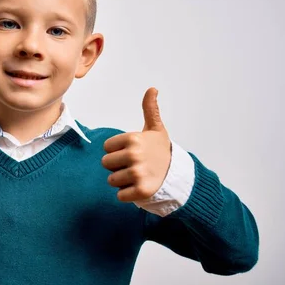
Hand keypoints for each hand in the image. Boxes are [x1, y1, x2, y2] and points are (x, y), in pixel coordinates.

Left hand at [101, 87, 171, 201]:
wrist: (178, 175)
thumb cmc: (161, 151)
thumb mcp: (156, 129)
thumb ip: (150, 109)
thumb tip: (152, 89)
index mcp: (133, 139)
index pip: (106, 148)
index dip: (117, 151)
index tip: (132, 152)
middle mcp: (134, 155)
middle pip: (106, 164)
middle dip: (117, 167)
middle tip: (134, 166)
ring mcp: (137, 174)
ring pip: (111, 180)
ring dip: (122, 181)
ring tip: (137, 177)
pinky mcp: (140, 191)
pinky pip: (119, 195)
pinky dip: (126, 194)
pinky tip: (138, 188)